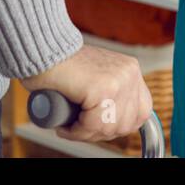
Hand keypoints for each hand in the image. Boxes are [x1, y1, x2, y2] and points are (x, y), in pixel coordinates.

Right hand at [20, 44, 153, 143]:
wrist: (42, 50)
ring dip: (86, 133)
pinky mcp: (103, 88)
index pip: (142, 112)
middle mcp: (130, 73)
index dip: (119, 126)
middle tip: (79, 128)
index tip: (99, 127)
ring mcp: (119, 80)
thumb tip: (119, 124)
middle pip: (126, 124)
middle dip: (100, 133)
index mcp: (131, 70)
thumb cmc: (63, 66)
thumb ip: (112, 93)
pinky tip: (64, 126)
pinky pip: (93, 125)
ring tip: (70, 126)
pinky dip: (76, 131)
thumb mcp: (97, 76)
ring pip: (108, 127)